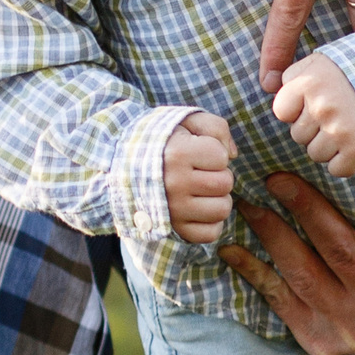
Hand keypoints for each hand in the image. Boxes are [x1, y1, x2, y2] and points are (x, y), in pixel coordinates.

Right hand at [162, 110, 236, 245]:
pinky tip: (199, 209)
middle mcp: (175, 184)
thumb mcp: (185, 122)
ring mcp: (174, 210)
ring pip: (222, 209)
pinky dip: (210, 222)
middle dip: (218, 175)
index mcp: (177, 154)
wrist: (122, 169)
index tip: (198, 152)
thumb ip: (216, 127)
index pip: (221, 156)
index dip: (215, 152)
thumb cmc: (162, 143)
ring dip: (217, 199)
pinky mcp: (175, 230)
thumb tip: (233, 155)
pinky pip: (211, 233)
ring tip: (201, 190)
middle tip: (201, 172)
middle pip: (225, 184)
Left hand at [220, 160, 354, 354]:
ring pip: (302, 270)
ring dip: (270, 232)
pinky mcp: (319, 341)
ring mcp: (350, 326)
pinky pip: (280, 300)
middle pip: (340, 245)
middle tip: (276, 172)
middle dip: (304, 204)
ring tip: (249, 201)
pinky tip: (232, 248)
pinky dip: (253, 272)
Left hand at [270, 55, 354, 178]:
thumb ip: (295, 74)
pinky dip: (348, 162)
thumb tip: (269, 86)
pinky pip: (337, 169)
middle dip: (315, 129)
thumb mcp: (324, 60)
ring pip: (315, 154)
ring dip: (330, 146)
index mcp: (309, 81)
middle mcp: (322, 105)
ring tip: (350, 127)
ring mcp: (340, 130)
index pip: (281, 111)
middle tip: (340, 114)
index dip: (297, 110)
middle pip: (298, 135)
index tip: (317, 103)